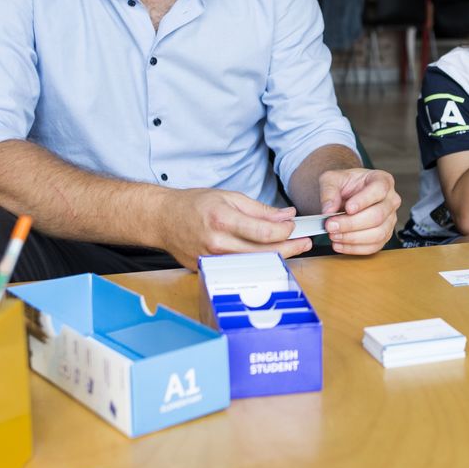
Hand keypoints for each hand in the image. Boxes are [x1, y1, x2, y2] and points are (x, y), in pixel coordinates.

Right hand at [163, 188, 311, 269]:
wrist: (163, 219)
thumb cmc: (194, 205)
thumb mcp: (229, 197)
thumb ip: (259, 209)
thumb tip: (285, 216)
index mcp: (223, 220)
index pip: (265, 232)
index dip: (286, 231)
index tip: (295, 227)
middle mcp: (217, 243)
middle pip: (263, 253)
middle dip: (290, 247)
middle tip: (305, 242)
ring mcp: (212, 260)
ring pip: (254, 264)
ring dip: (277, 257)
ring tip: (292, 248)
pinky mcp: (209, 270)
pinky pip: (239, 269)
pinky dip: (257, 263)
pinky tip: (268, 255)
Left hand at [317, 168, 400, 254]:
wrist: (347, 195)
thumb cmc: (344, 184)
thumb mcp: (331, 179)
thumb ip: (329, 191)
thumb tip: (328, 210)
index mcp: (382, 181)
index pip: (379, 190)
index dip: (364, 201)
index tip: (347, 208)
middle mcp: (391, 200)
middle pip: (378, 216)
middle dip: (352, 224)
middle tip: (331, 225)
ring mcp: (390, 219)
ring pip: (378, 234)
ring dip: (353, 238)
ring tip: (333, 235)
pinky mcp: (384, 235)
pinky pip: (374, 247)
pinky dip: (355, 249)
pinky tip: (339, 244)